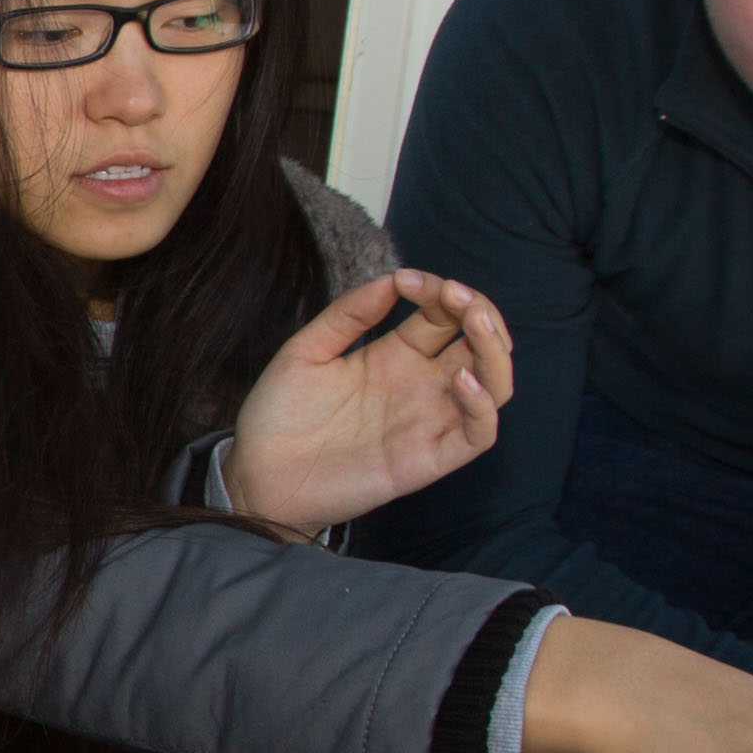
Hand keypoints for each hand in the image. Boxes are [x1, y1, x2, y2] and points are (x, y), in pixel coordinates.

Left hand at [219, 271, 511, 530]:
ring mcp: (429, 421)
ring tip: (474, 319)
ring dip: (494, 348)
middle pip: (478, 342)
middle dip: (478, 309)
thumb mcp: (307, 350)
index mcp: (397, 355)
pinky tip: (460, 377)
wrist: (258, 475)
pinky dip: (482, 404)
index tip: (406, 279)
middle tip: (455, 293)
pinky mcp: (429, 459)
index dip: (437, 290)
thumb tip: (394, 277)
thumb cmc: (280, 416)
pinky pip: (478, 434)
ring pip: (494, 384)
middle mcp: (422, 385)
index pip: (443, 314)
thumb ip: (349, 314)